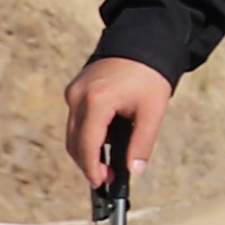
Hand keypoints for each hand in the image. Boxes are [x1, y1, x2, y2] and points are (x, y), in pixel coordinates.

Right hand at [60, 55, 170, 192]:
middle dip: (88, 163)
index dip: (92, 169)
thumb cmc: (150, 75)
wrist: (143, 41)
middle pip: (74, 143)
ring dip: (85, 150)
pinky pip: (75, 119)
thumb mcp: (152, 112)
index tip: (101, 184)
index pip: (87, 146)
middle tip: (108, 176)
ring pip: (72, 132)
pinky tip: (104, 139)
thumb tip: (134, 171)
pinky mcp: (74, 88)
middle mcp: (78, 96)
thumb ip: (142, 144)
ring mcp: (73, 91)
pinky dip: (86, 133)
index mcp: (97, 102)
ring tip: (107, 162)